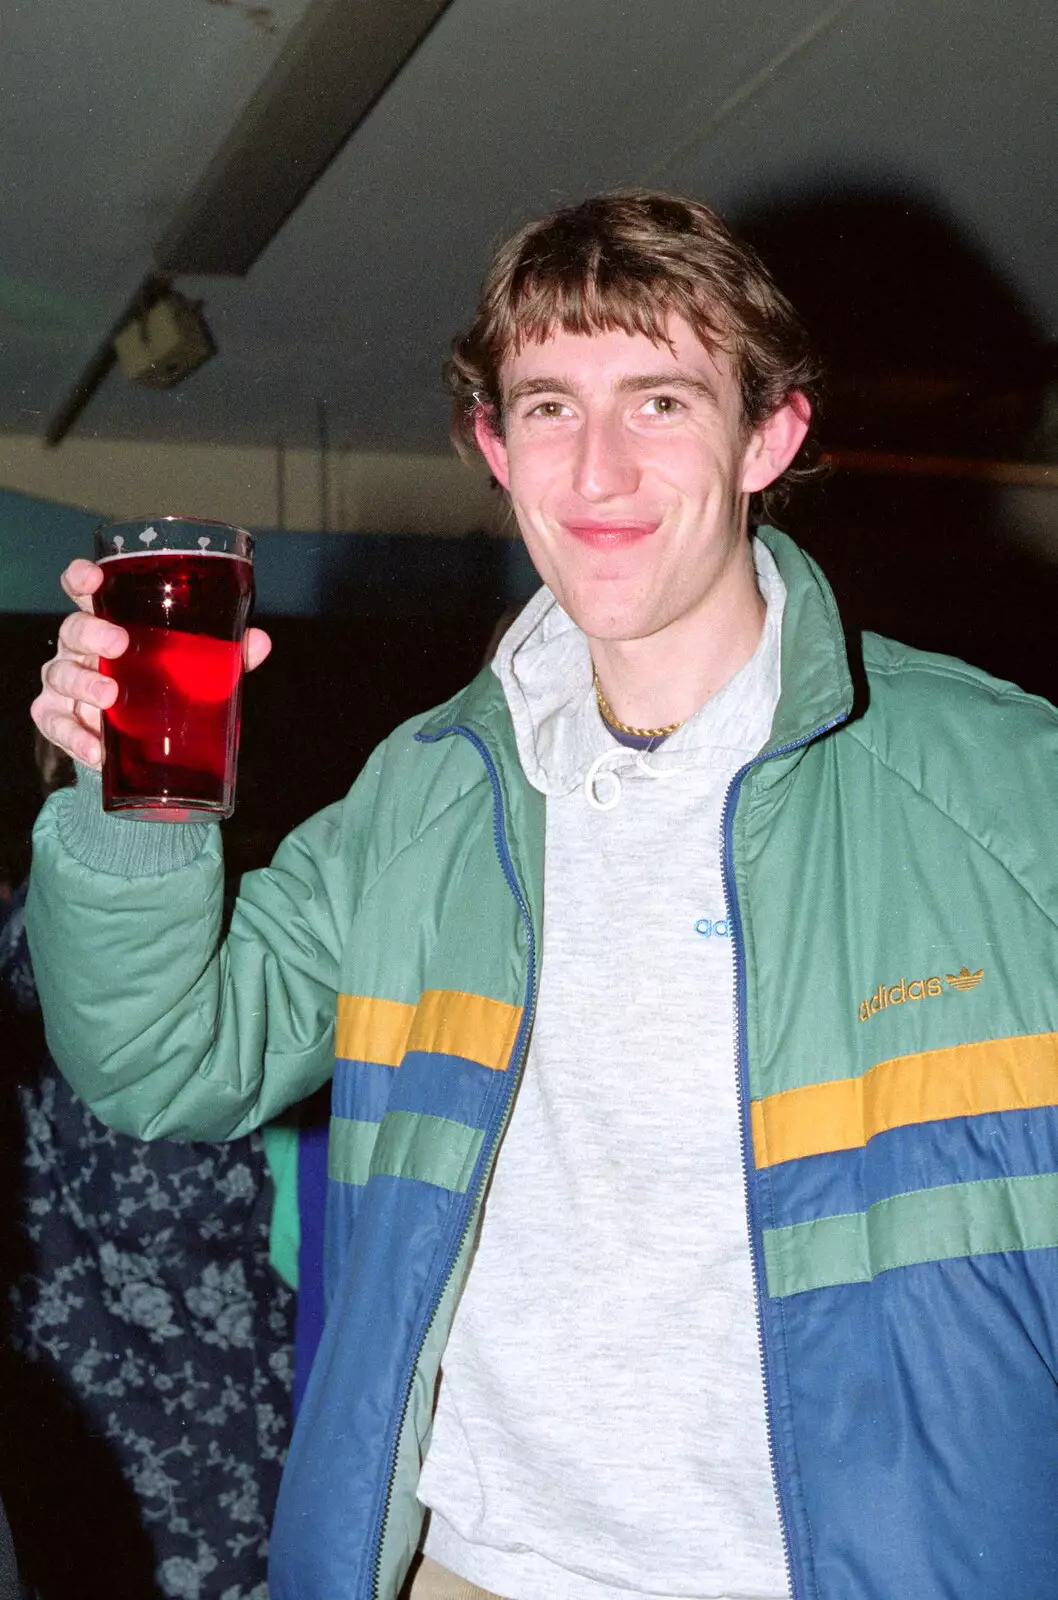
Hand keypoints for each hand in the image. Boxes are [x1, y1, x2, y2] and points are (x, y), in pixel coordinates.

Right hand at [31, 559, 271, 768]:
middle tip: (119, 643)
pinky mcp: (57, 719)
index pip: (84, 591)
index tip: (92, 578)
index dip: (81, 579)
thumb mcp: (189, 668)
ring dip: (83, 684)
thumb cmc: (156, 686)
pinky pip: (57, 725)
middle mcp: (79, 648)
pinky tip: (97, 749)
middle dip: (92, 631)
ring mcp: (63, 683)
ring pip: (60, 674)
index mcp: (108, 623)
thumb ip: (222, 654)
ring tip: (109, 698)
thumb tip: (260, 641)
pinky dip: (75, 738)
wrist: (130, 743)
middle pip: (73, 629)